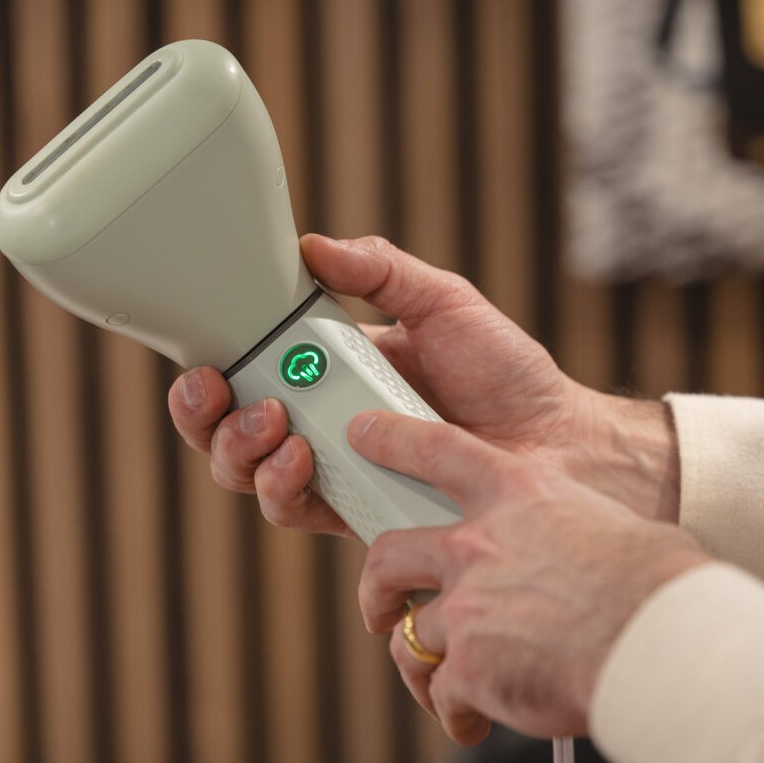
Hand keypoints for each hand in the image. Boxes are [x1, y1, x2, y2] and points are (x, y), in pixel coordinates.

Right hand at [168, 234, 680, 537]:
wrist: (556, 441)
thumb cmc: (506, 373)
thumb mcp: (443, 303)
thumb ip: (381, 271)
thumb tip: (310, 247)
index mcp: (330, 369)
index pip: (246, 374)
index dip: (208, 377)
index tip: (207, 364)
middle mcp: (323, 423)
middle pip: (229, 434)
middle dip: (209, 421)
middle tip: (235, 399)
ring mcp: (339, 472)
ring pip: (254, 480)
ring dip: (244, 455)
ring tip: (278, 428)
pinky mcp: (360, 515)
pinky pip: (300, 514)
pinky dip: (286, 491)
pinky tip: (307, 462)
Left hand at [350, 410, 709, 744]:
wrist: (660, 641)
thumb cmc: (657, 583)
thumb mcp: (610, 524)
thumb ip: (570, 530)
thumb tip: (586, 557)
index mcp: (516, 493)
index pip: (437, 450)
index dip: (392, 437)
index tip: (361, 433)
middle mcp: (477, 543)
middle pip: (389, 554)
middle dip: (375, 585)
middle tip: (379, 603)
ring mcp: (466, 605)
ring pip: (409, 636)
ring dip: (418, 661)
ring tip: (434, 685)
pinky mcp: (467, 666)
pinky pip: (442, 693)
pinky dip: (455, 712)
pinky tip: (476, 722)